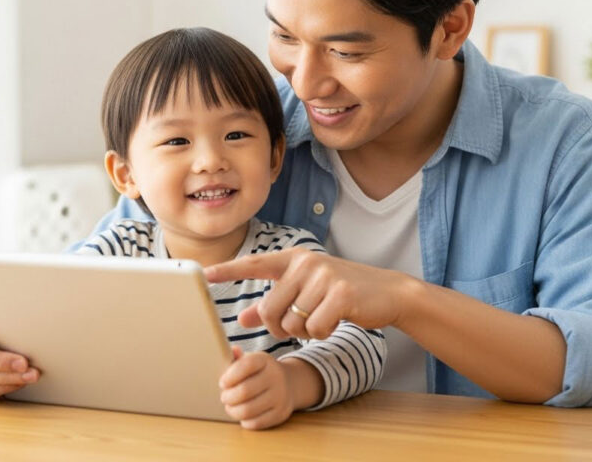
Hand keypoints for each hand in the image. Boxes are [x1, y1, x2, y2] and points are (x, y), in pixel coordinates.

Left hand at [204, 248, 419, 339]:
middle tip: (300, 323)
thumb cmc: (340, 293)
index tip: (205, 274)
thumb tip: (243, 318)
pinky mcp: (340, 293)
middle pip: (269, 310)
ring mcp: (323, 276)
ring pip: (292, 322)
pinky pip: (314, 328)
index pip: (254, 264)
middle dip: (281, 326)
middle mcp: (305, 263)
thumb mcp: (305, 293)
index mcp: (293, 259)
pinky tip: (335, 320)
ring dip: (304, 330)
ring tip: (322, 316)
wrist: (386, 292)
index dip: (229, 270)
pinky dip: (322, 332)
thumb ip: (273, 304)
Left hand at [219, 347, 295, 429]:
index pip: (246, 365)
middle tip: (224, 397)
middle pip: (244, 391)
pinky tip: (243, 415)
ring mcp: (280, 396)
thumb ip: (238, 358)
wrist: (288, 383)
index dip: (230, 376)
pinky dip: (245, 421)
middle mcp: (276, 377)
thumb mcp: (251, 360)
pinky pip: (256, 423)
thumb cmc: (260, 372)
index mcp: (265, 360)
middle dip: (228, 397)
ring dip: (233, 411)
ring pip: (248, 410)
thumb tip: (234, 351)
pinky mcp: (281, 413)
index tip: (222, 383)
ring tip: (230, 407)